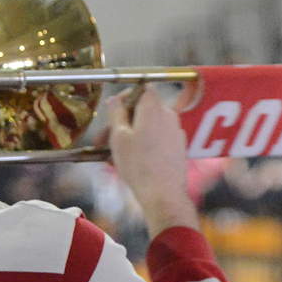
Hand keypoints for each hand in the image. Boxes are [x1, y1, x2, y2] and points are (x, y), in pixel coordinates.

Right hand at [108, 85, 198, 235]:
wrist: (163, 193)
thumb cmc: (138, 164)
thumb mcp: (119, 136)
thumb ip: (117, 112)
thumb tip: (115, 99)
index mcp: (154, 108)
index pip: (143, 88)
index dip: (126, 96)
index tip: (112, 109)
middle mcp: (169, 115)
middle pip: (143, 109)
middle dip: (122, 121)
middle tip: (103, 138)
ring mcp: (176, 131)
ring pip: (148, 126)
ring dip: (130, 134)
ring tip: (110, 153)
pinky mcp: (178, 147)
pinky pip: (157, 138)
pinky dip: (143, 144)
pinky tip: (128, 160)